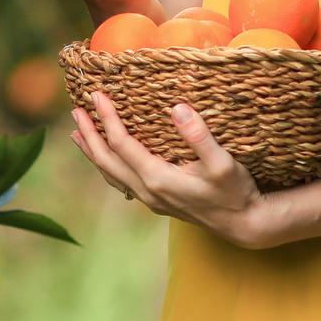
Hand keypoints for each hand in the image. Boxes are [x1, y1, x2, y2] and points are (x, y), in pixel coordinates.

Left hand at [70, 90, 269, 246]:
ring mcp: (150, 199)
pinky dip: (106, 166)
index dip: (106, 118)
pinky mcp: (156, 201)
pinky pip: (121, 182)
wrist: (244, 225)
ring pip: (110, 174)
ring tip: (76, 133)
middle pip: (106, 161)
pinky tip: (105, 158)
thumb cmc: (235, 192)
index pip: (121, 144)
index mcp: (158, 178)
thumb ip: (200, 137)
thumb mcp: (223, 163)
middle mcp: (148, 191)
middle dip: (89, 135)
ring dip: (92, 152)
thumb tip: (178, 109)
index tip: (96, 95)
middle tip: (76, 110)